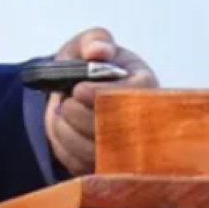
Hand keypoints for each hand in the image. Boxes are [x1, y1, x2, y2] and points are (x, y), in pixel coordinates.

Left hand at [42, 27, 157, 175]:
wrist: (71, 92)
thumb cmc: (87, 67)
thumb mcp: (88, 44)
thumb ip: (94, 40)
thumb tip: (98, 50)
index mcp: (145, 85)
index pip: (133, 95)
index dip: (102, 94)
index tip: (78, 89)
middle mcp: (144, 120)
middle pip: (114, 128)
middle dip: (79, 114)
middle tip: (65, 102)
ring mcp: (127, 147)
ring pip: (95, 150)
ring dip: (67, 129)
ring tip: (62, 112)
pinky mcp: (106, 167)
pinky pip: (81, 164)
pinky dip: (64, 145)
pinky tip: (63, 128)